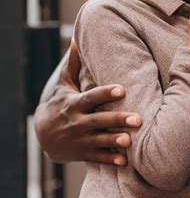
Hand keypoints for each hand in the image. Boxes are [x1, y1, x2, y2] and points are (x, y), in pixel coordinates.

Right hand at [34, 39, 142, 164]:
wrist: (42, 135)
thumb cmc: (59, 101)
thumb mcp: (64, 82)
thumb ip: (75, 62)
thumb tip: (78, 36)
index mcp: (74, 103)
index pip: (91, 97)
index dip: (105, 93)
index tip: (122, 89)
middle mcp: (77, 122)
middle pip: (100, 120)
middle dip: (118, 119)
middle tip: (139, 118)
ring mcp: (80, 140)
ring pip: (100, 141)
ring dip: (115, 141)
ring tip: (131, 140)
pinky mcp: (82, 153)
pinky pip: (97, 158)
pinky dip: (109, 160)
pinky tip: (124, 161)